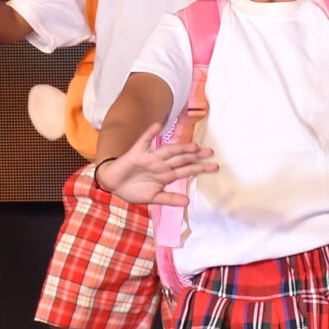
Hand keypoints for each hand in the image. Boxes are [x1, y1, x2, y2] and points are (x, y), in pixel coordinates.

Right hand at [96, 141, 216, 207]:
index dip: (200, 168)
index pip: (186, 170)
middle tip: (211, 152)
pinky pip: (143, 142)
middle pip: (181, 159)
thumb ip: (170, 199)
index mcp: (166, 175)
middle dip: (195, 156)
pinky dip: (149, 134)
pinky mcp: (136, 154)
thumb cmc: (133, 190)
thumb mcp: (153, 198)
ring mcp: (149, 158)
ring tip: (193, 146)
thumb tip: (188, 202)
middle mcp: (161, 165)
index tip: (214, 167)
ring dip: (180, 148)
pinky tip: (157, 125)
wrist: (113, 186)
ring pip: (168, 151)